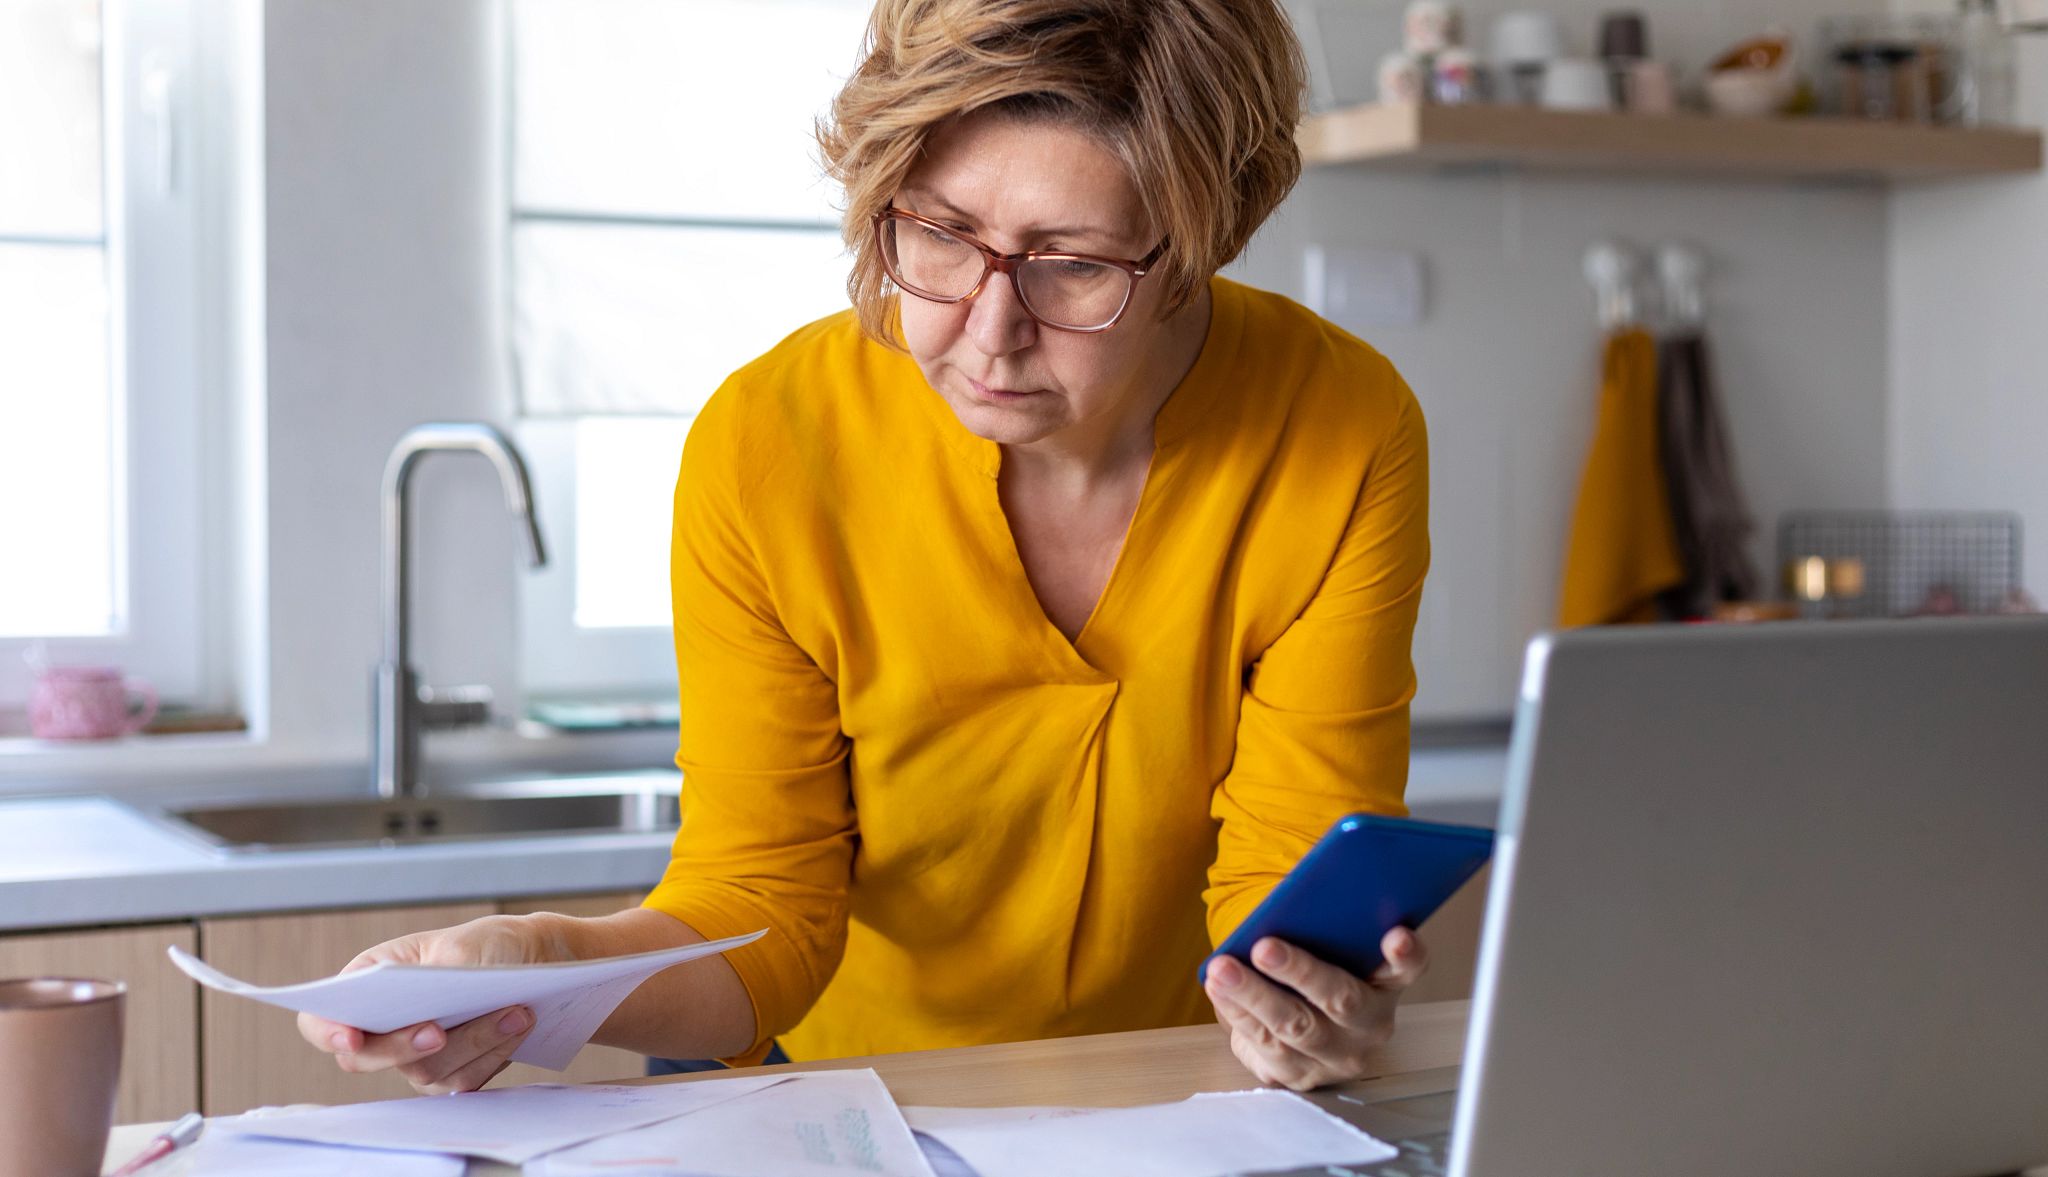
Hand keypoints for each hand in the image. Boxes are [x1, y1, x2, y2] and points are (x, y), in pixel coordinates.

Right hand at [296, 913, 567, 1094]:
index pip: (321, 1021)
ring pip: (425, 1071)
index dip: (328, 1034)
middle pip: (366, 1059)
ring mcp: (416, 1056)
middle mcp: (385, 1026)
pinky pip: (464, 1079)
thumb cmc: (488, 945)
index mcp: (369, 984)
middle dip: (403, 1047)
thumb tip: (421, 1008)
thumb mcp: (459, 946)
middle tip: (437, 1031)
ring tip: (513, 1010)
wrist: (535, 960)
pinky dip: (494, 1052)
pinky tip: (518, 1024)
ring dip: (473, 1040)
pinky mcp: (453, 1073)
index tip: (351, 1038)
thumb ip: (433, 977)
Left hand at [1203, 928, 1428, 1090]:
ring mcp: (1336, 1057)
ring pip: (1295, 1026)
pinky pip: (1265, 1045)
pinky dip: (1237, 1013)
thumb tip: (1298, 894)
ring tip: (1222, 968)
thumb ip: (1330, 926)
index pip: (1407, 966)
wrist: (1308, 1029)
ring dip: (1254, 994)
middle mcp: (1370, 1026)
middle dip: (1300, 971)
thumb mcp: (1335, 949)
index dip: (1405, 953)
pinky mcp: (1299, 1075)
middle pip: (1341, 999)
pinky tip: (1218, 989)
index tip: (1396, 934)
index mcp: (1388, 984)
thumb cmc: (1321, 970)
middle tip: (1264, 946)